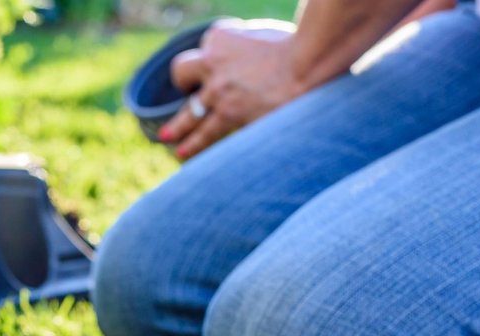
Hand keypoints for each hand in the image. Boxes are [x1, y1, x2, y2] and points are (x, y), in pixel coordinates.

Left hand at [159, 19, 301, 159]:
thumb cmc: (295, 45)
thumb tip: (244, 54)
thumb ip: (247, 44)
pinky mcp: (232, 117)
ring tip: (170, 141)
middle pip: (182, 74)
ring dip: (180, 130)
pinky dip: (203, 146)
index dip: (212, 56)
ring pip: (191, 117)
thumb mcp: (264, 34)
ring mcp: (219, 95)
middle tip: (176, 97)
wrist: (308, 64)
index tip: (219, 63)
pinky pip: (212, 135)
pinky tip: (195, 157)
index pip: (207, 47)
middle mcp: (212, 66)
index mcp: (219, 39)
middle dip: (181, 82)